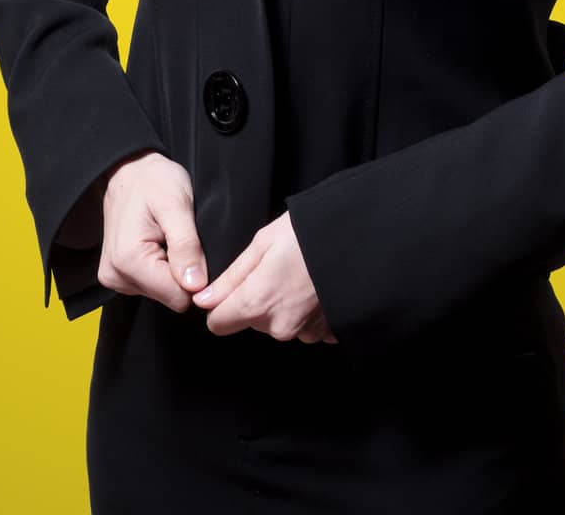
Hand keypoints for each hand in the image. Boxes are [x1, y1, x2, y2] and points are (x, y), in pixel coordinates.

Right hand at [97, 149, 209, 312]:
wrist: (129, 170)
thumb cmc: (153, 180)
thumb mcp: (177, 204)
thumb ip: (186, 246)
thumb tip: (195, 286)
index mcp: (128, 260)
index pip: (177, 297)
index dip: (195, 276)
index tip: (194, 248)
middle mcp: (115, 275)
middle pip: (169, 297)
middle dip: (181, 271)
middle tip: (180, 237)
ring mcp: (114, 277)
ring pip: (162, 292)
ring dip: (171, 267)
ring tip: (167, 236)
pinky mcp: (117, 275)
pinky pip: (151, 285)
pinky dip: (161, 266)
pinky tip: (158, 242)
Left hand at [192, 210, 337, 343]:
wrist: (361, 238)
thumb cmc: (309, 232)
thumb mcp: (263, 242)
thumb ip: (231, 277)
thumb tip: (203, 300)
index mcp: (257, 303)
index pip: (218, 324)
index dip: (222, 304)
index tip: (237, 285)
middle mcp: (279, 326)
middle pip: (251, 321)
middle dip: (256, 299)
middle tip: (278, 267)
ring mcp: (305, 332)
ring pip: (277, 323)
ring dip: (283, 305)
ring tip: (300, 274)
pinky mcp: (326, 333)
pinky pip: (304, 325)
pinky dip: (306, 310)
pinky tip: (315, 287)